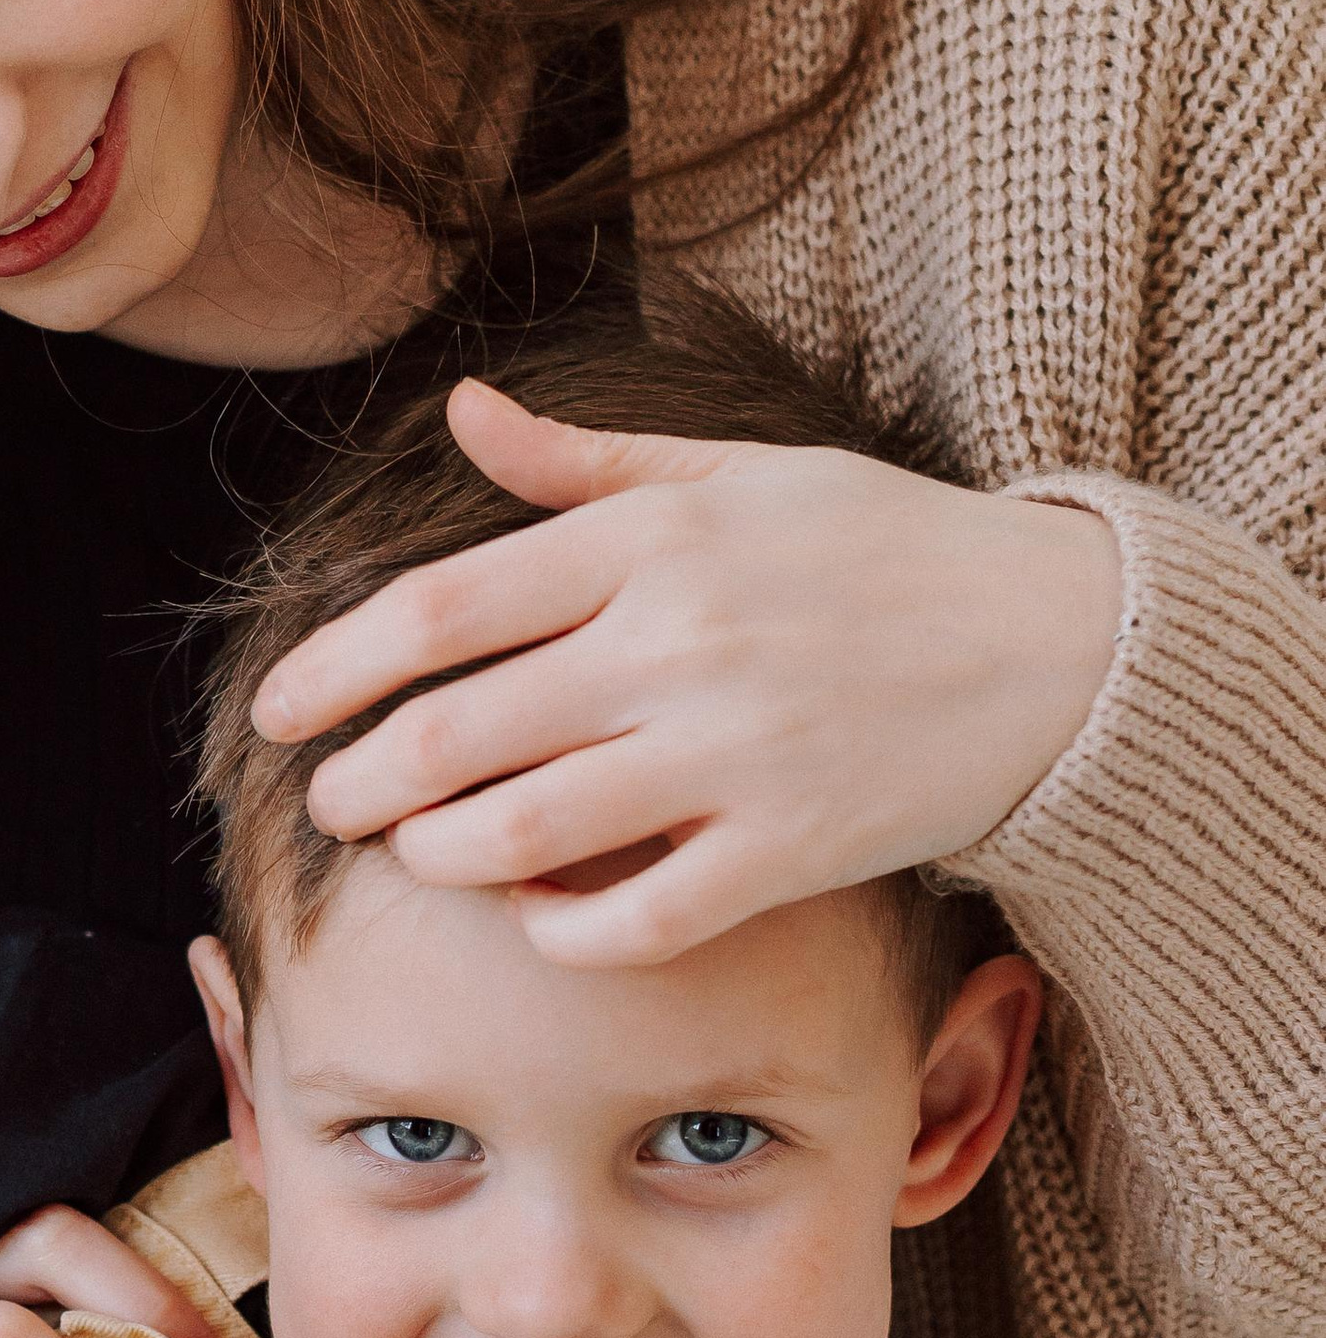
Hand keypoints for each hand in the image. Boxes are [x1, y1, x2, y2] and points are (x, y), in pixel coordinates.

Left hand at [252, 379, 1121, 964]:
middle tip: (328, 802)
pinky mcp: (788, 851)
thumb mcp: (737, 475)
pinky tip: (536, 912)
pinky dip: (561, 928)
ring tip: (417, 852)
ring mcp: (733, 755)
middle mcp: (680, 645)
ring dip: (441, 854)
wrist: (1058, 642)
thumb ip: (586, 465)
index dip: (334, 666)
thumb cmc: (881, 549)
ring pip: (524, 833)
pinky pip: (632, 919)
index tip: (279, 708)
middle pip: (456, 731)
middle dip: (363, 777)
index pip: (442, 610)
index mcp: (654, 543)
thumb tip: (463, 409)